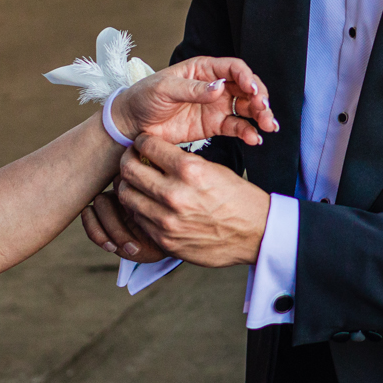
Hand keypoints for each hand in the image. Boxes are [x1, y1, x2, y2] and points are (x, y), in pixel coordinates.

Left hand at [94, 136, 269, 267]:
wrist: (256, 234)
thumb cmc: (239, 199)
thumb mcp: (214, 170)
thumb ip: (182, 164)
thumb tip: (154, 157)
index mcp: (190, 170)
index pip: (148, 146)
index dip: (142, 141)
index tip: (142, 143)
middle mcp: (174, 195)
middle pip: (129, 170)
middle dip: (128, 160)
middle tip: (132, 160)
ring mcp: (166, 221)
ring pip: (127, 196)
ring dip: (129, 186)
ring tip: (137, 183)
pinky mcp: (164, 241)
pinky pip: (137, 220)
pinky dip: (138, 209)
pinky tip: (147, 204)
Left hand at [109, 56, 277, 147]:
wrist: (132, 125)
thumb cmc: (144, 98)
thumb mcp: (164, 89)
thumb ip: (192, 89)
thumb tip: (219, 87)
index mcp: (204, 70)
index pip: (234, 68)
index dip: (247, 77)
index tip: (253, 90)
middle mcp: (215, 86)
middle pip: (247, 88)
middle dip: (260, 98)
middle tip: (264, 110)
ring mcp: (217, 106)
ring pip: (247, 108)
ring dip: (260, 115)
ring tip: (268, 126)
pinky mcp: (215, 125)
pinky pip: (236, 127)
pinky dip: (248, 132)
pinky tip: (254, 139)